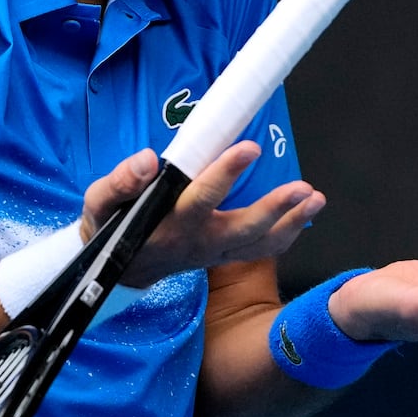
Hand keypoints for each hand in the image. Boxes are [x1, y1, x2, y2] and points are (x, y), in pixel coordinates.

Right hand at [79, 144, 324, 286]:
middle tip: (303, 187)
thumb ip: (120, 181)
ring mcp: (213, 254)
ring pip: (258, 245)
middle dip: (274, 209)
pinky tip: (306, 213)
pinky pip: (260, 251)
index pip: (200, 198)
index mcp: (169, 225)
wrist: (120, 269)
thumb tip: (148, 159)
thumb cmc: (110, 227)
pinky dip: (286, 235)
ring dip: (291, 223)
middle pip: (242, 229)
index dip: (225, 172)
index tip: (249, 147)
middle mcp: (197, 242)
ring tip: (317, 198)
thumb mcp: (100, 205)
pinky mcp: (223, 257)